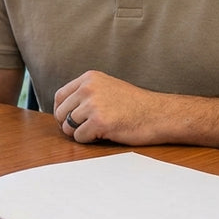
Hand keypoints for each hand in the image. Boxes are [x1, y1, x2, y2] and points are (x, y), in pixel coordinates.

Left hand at [53, 70, 167, 145]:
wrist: (158, 114)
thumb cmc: (136, 105)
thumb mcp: (108, 87)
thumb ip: (87, 92)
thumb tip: (63, 109)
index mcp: (89, 78)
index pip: (60, 96)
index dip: (61, 111)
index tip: (67, 120)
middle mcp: (88, 88)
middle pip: (61, 113)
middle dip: (68, 125)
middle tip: (84, 129)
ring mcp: (93, 105)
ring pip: (68, 127)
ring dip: (80, 133)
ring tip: (98, 130)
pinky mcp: (99, 122)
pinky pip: (79, 137)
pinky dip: (89, 140)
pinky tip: (104, 135)